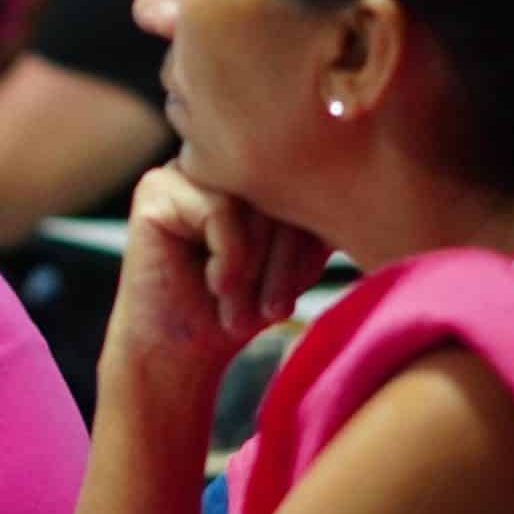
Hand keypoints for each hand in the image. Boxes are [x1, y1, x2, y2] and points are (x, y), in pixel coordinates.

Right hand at [105, 164, 327, 388]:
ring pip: (253, 199)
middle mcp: (219, 162)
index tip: (300, 297)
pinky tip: (216, 285)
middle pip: (281, 188)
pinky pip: (220, 210)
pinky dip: (229, 257)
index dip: (313, 242)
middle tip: (274, 312)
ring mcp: (184, 170)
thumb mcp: (294, 263)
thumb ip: (316, 222)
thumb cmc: (237, 309)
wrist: (175, 350)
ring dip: (258, 265)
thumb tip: (357, 196)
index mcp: (253, 169)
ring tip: (244, 309)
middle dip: (286, 258)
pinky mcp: (156, 189)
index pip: (307, 183)